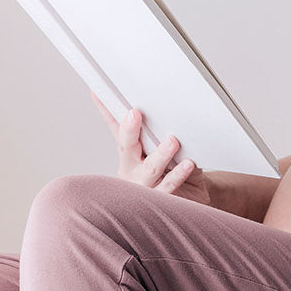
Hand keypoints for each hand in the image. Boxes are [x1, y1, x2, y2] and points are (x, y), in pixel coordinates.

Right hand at [90, 92, 218, 204]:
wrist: (192, 198)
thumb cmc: (175, 169)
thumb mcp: (168, 147)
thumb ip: (164, 129)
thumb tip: (169, 103)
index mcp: (129, 152)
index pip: (115, 126)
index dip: (105, 109)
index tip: (98, 91)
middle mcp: (132, 168)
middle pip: (127, 147)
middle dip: (129, 130)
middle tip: (134, 113)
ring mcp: (144, 186)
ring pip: (149, 170)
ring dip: (160, 154)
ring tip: (172, 141)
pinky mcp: (161, 200)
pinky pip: (169, 187)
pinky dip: (178, 175)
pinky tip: (188, 164)